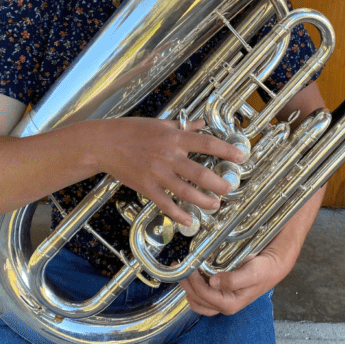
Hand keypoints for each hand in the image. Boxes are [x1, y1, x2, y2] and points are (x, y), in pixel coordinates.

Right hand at [84, 118, 244, 227]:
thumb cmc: (130, 130)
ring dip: (204, 201)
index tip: (241, 157)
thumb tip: (201, 123)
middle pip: (201, 174)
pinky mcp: (146, 186)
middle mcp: (168, 156)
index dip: (226, 151)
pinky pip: (166, 204)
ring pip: (186, 192)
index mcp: (174, 137)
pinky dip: (179, 214)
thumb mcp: (159, 123)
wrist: (103, 143)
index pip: (206, 143)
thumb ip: (182, 126)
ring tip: (215, 205)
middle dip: (220, 184)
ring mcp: (157, 173)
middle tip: (229, 188)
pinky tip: (189, 219)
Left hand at [178, 249, 286, 315]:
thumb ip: (233, 280)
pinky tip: (191, 275)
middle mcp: (224, 305)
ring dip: (187, 287)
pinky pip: (202, 295)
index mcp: (230, 304)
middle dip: (185, 284)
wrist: (271, 267)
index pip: (204, 294)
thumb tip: (213, 282)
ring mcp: (221, 301)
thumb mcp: (251, 274)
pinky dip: (194, 287)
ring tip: (182, 271)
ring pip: (197, 299)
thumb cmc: (263, 270)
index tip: (187, 267)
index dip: (193, 281)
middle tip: (178, 267)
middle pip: (197, 299)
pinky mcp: (220, 294)